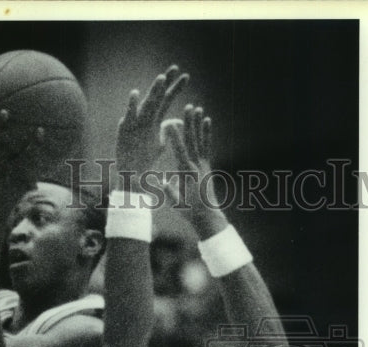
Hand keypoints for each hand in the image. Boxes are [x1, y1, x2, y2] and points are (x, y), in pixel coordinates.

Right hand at [115, 66, 187, 189]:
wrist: (132, 173)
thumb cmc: (145, 158)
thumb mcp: (160, 142)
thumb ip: (167, 129)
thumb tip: (179, 121)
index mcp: (155, 120)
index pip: (168, 100)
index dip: (176, 88)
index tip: (187, 76)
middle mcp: (146, 118)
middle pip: (158, 97)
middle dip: (166, 83)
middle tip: (175, 68)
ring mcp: (136, 122)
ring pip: (146, 104)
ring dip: (154, 91)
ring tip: (162, 78)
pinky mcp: (126, 130)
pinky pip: (130, 116)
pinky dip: (132, 105)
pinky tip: (135, 93)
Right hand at [163, 105, 226, 238]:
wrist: (208, 218)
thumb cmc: (189, 212)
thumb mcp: (176, 203)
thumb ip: (168, 191)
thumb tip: (159, 181)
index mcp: (186, 173)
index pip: (179, 151)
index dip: (174, 137)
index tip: (169, 123)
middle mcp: (196, 166)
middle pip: (191, 140)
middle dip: (189, 123)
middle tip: (188, 106)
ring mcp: (203, 165)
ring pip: (200, 140)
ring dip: (198, 123)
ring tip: (198, 108)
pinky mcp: (208, 166)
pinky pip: (207, 146)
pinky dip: (207, 133)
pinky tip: (207, 121)